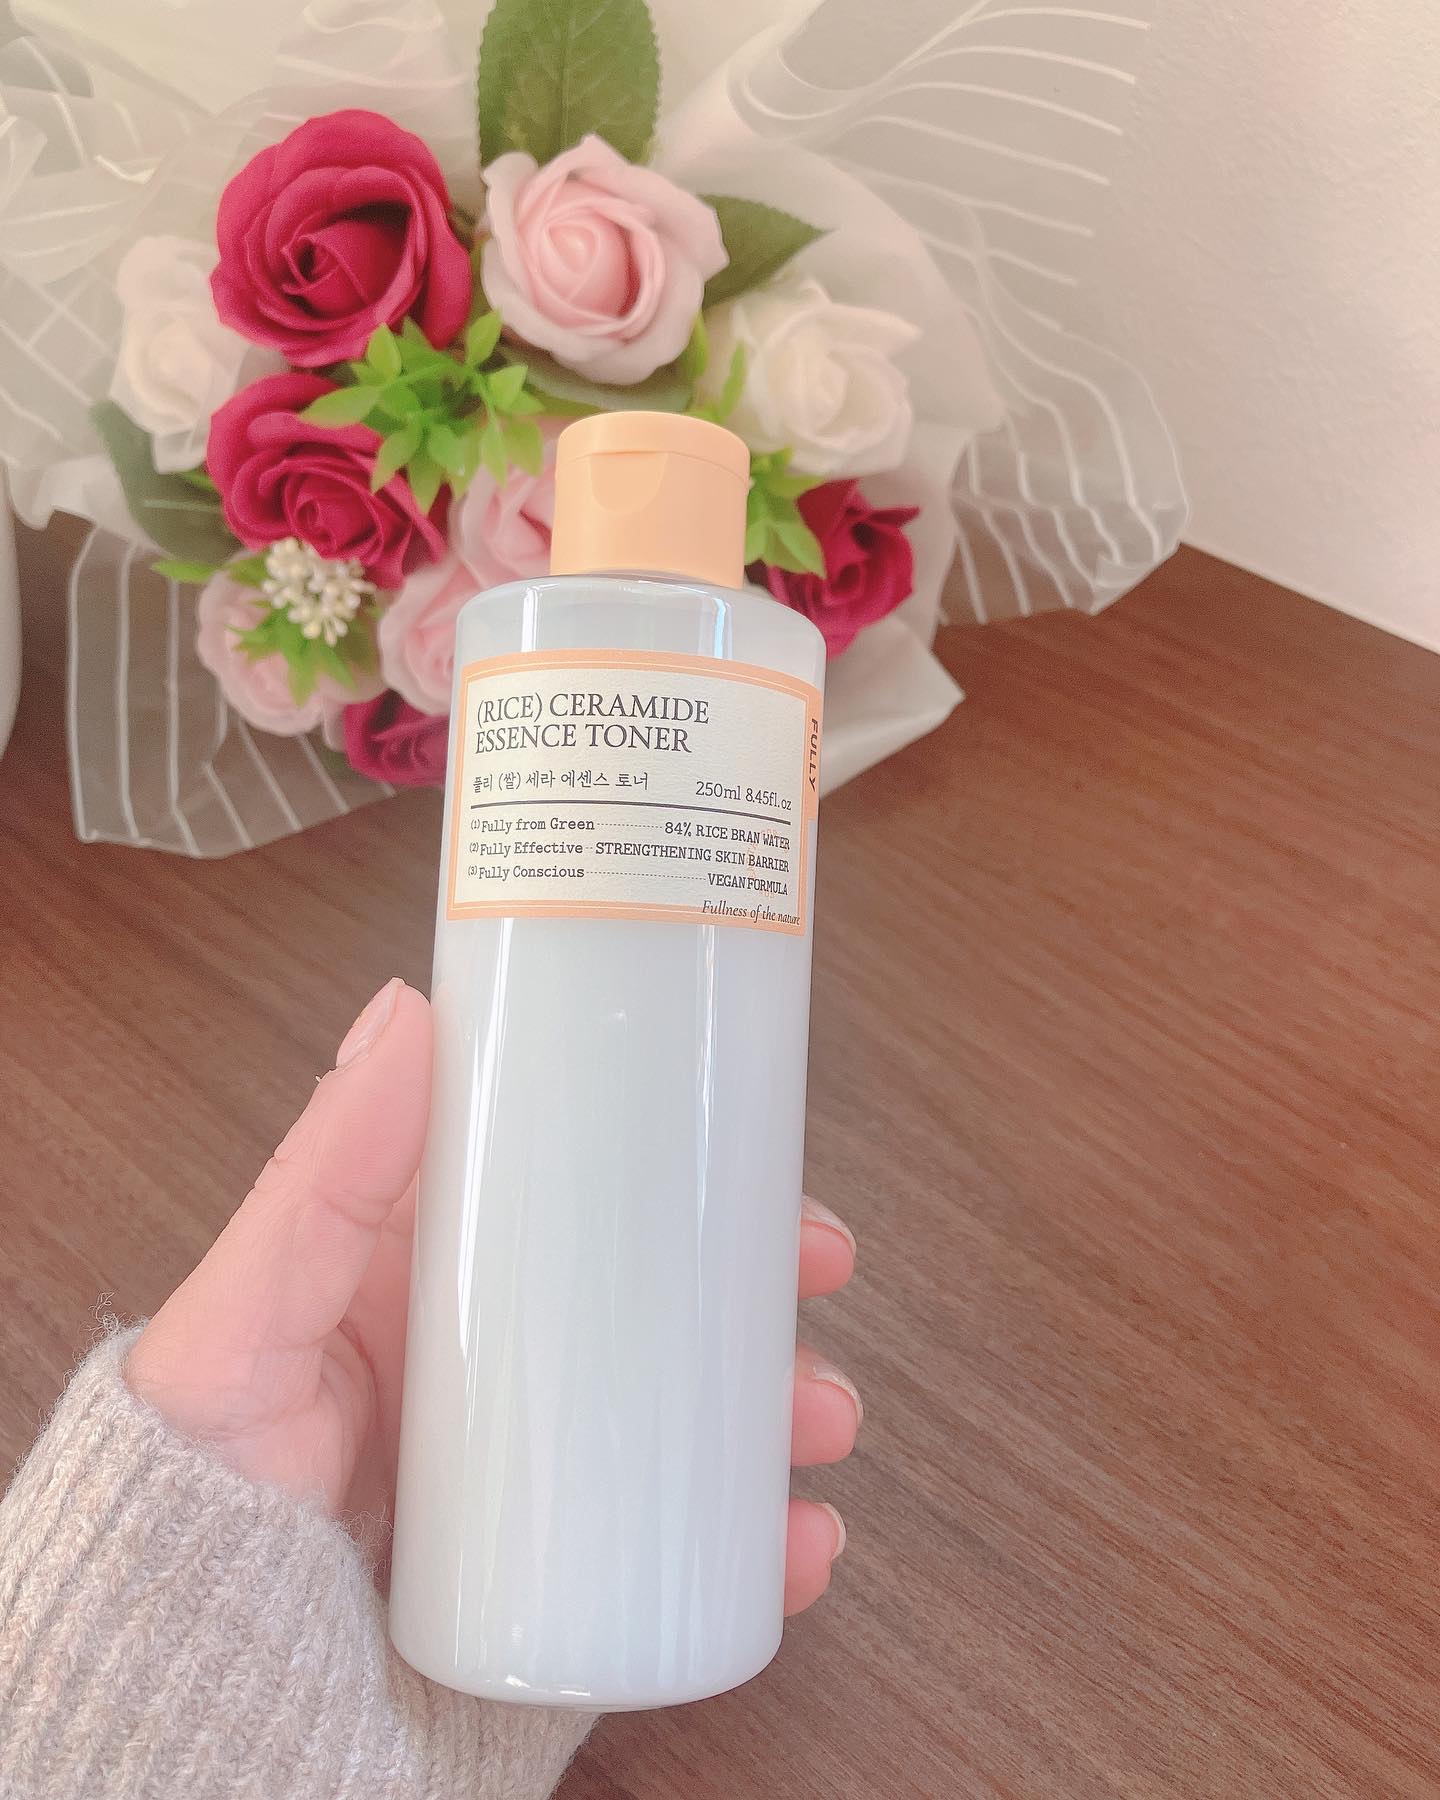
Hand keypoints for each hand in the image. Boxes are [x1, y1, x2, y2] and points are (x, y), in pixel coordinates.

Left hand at [127, 979, 860, 1615]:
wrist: (203, 1676)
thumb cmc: (205, 1476)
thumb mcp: (253, 1306)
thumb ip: (323, 1173)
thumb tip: (409, 1008)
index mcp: (444, 1277)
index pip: (589, 1199)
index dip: (688, 1176)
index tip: (765, 1166)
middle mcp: (508, 1363)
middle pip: (670, 1305)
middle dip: (763, 1292)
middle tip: (820, 1277)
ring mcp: (545, 1468)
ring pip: (698, 1421)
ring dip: (786, 1411)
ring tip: (820, 1430)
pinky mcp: (567, 1567)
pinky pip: (686, 1551)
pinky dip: (764, 1547)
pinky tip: (801, 1545)